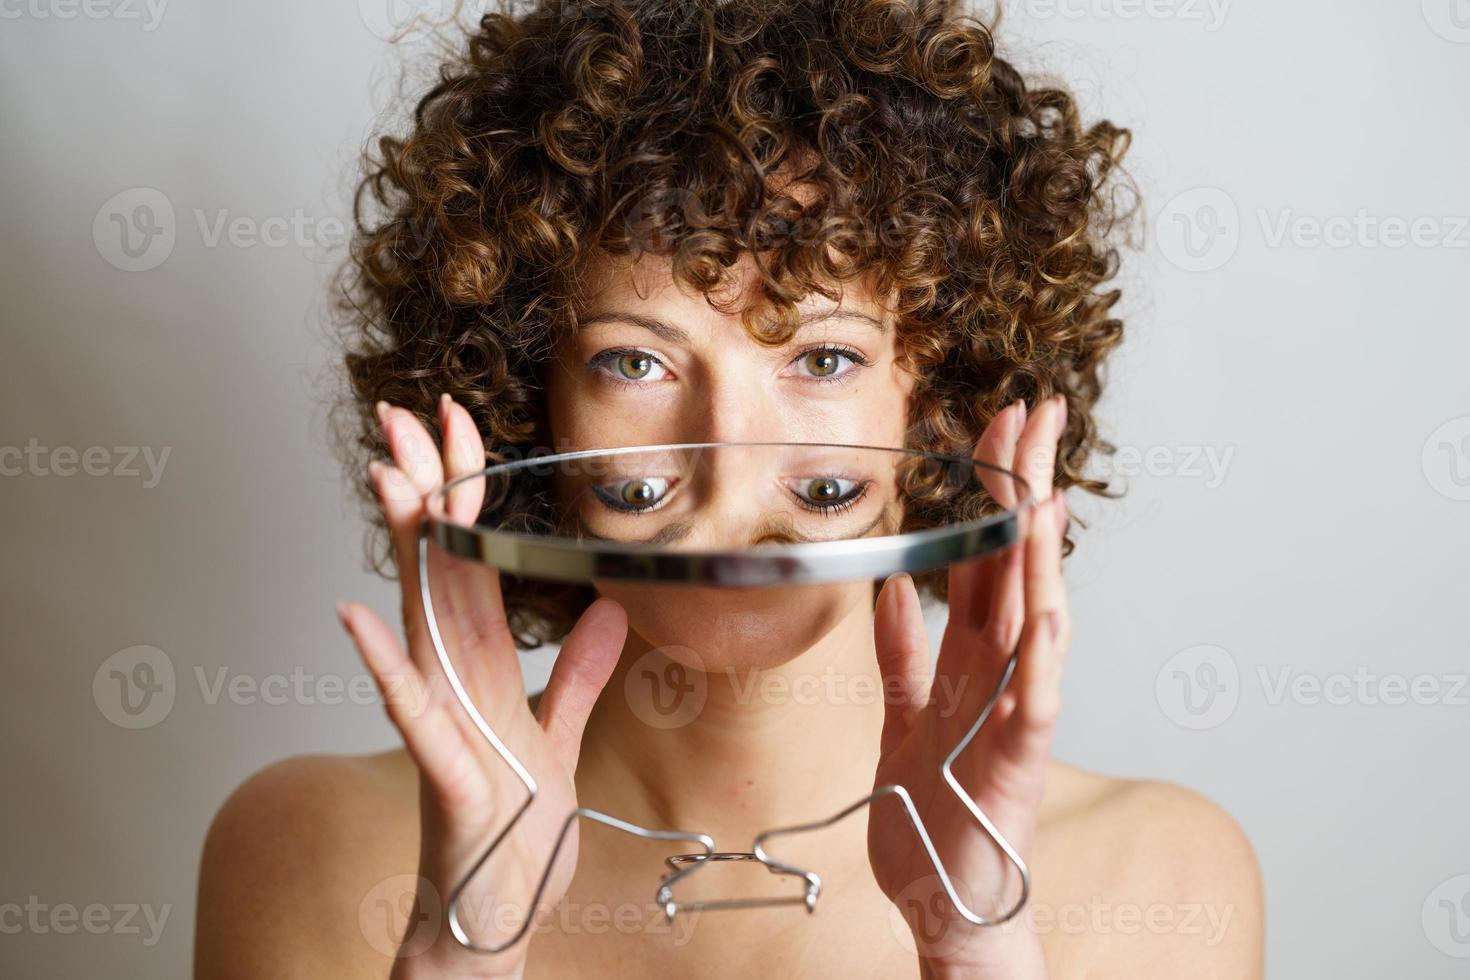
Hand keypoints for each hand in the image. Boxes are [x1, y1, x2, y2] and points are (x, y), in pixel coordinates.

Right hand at [337, 395, 627, 978]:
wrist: (494, 922)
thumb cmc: (515, 838)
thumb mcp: (559, 742)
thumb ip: (579, 675)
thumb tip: (610, 609)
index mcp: (487, 671)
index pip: (473, 562)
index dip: (467, 492)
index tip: (457, 425)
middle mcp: (457, 684)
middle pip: (437, 569)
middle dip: (424, 488)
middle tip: (401, 413)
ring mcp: (445, 723)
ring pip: (419, 619)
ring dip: (403, 548)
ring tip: (385, 475)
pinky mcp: (446, 773)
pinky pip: (413, 712)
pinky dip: (386, 666)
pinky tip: (354, 618)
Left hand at [868, 395, 1070, 976]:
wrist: (943, 900)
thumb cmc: (930, 814)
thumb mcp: (902, 716)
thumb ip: (902, 651)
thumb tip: (894, 584)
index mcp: (971, 660)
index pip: (986, 554)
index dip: (993, 490)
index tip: (999, 427)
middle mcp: (1001, 674)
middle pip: (1016, 564)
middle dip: (1025, 488)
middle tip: (1038, 415)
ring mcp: (1014, 714)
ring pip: (1034, 618)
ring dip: (1039, 554)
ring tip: (1044, 489)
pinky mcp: (1016, 761)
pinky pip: (1033, 700)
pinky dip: (1042, 656)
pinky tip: (1047, 608)